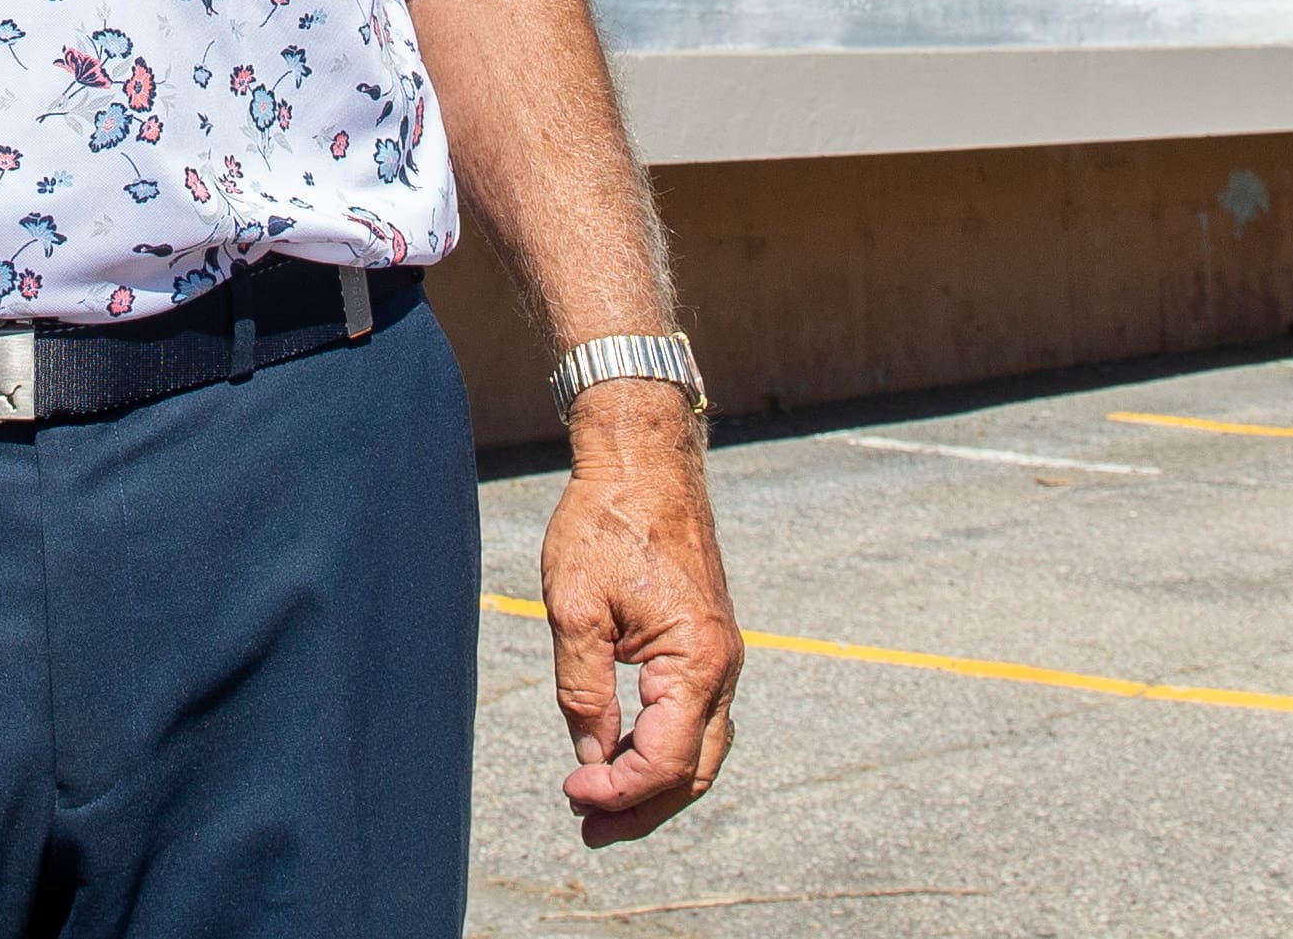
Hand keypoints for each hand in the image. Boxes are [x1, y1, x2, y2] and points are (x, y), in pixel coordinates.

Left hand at [541, 387, 740, 845]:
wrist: (643, 462)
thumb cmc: (605, 523)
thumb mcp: (575, 607)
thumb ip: (583, 689)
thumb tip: (590, 758)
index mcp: (695, 661)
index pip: (665, 759)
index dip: (618, 790)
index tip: (571, 797)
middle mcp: (720, 668)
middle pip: (691, 769)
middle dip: (641, 807)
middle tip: (587, 830)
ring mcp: (718, 659)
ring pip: (697, 749)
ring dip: (651, 783)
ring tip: (599, 808)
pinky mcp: (703, 647)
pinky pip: (691, 718)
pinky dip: (660, 747)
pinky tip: (618, 755)